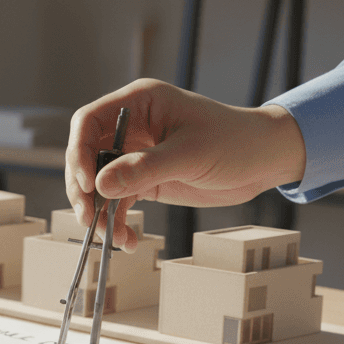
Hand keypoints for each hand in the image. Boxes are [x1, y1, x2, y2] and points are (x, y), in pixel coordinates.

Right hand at [65, 78, 305, 252]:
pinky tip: (126, 240)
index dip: (78, 152)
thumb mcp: (190, 154)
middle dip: (84, 190)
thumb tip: (99, 186)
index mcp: (139, 104)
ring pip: (99, 183)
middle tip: (89, 218)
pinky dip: (118, 221)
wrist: (265, 161)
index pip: (88, 122)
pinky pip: (118, 201)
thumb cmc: (235, 142)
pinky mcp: (144, 179)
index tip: (85, 183)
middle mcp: (131, 127)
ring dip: (99, 212)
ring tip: (110, 237)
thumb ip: (144, 169)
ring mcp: (136, 154)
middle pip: (86, 156)